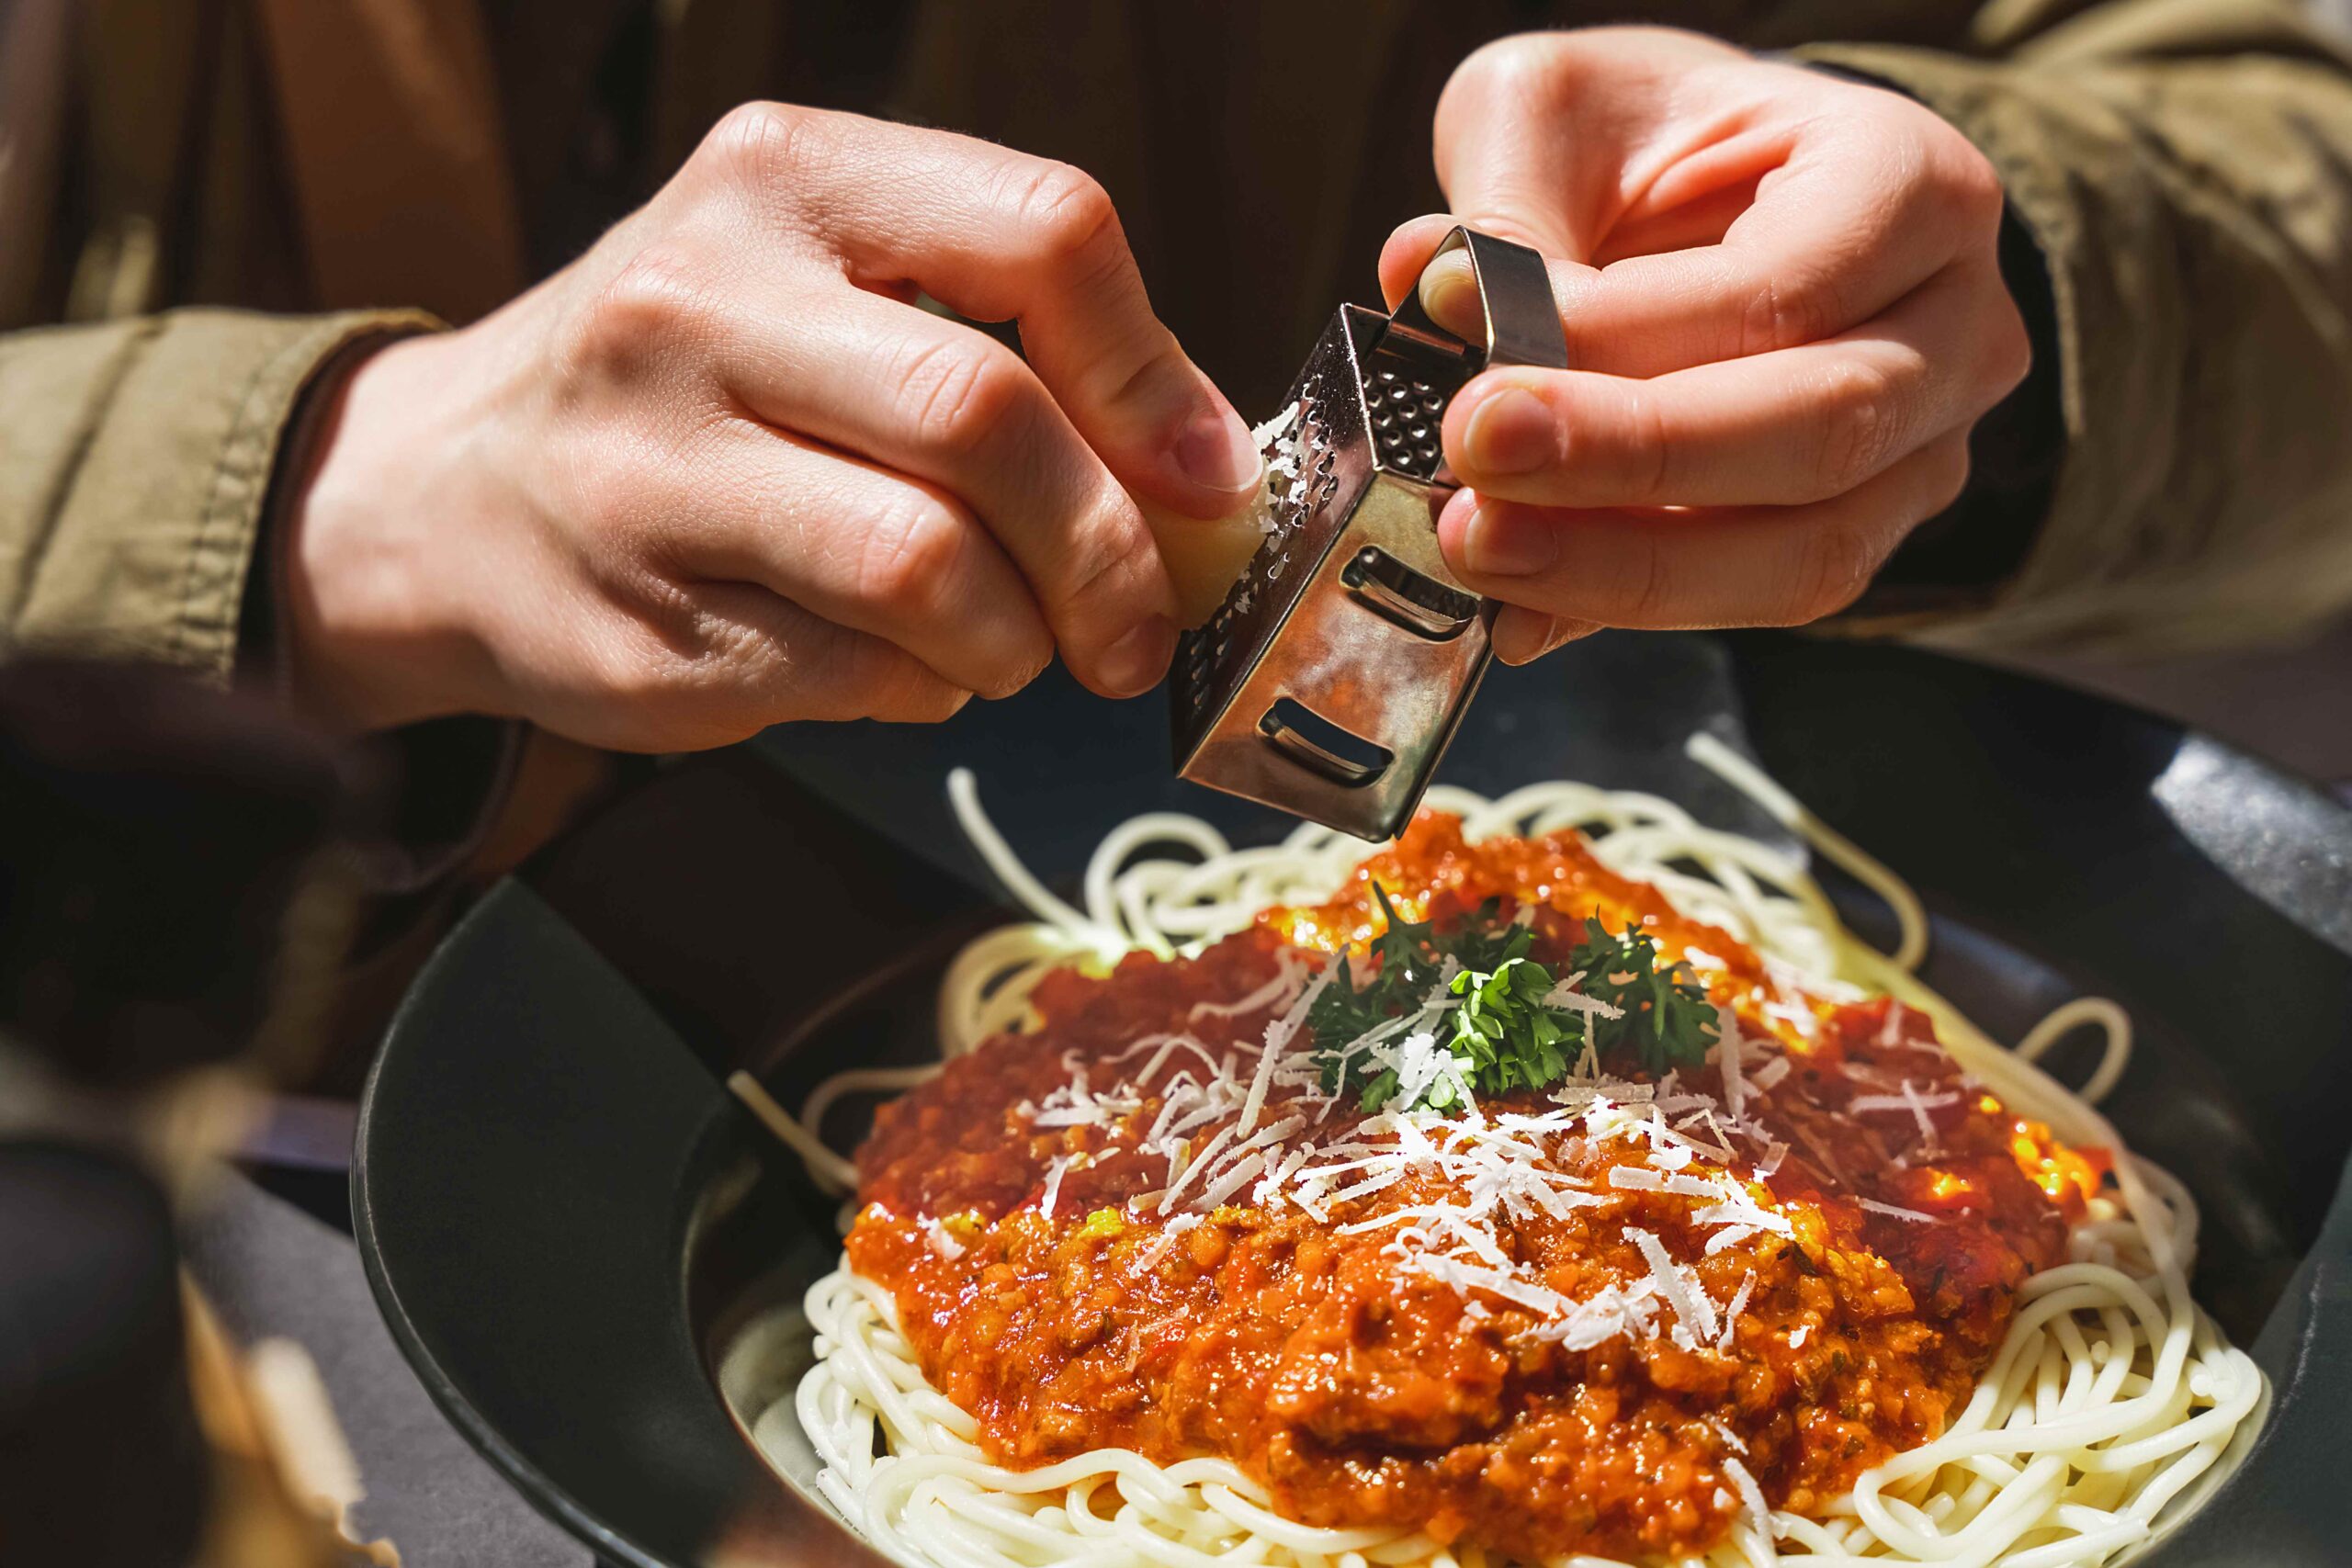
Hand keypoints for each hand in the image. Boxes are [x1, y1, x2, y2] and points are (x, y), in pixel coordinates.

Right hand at [281, 106, 1261, 748]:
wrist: (443, 493)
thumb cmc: (692, 385)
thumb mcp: (821, 285)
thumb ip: (1002, 339)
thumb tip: (1202, 472)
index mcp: (786, 179)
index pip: (1040, 232)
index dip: (1154, 372)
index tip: (1205, 480)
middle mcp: (699, 298)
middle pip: (986, 418)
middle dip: (1106, 547)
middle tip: (1140, 624)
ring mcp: (649, 465)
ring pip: (925, 567)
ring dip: (1018, 634)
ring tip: (1015, 643)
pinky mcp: (637, 616)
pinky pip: (856, 673)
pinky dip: (926, 686)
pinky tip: (907, 664)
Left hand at [1382, 28, 2029, 662]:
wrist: (1719, 191)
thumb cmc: (1653, 137)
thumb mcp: (1567, 111)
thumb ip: (1509, 200)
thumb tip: (1430, 294)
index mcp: (1912, 183)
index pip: (1781, 290)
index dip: (1623, 338)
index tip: (1476, 354)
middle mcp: (1956, 326)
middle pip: (1820, 432)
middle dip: (1632, 462)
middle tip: (1476, 456)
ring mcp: (1923, 448)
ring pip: (1804, 552)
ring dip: (1625, 566)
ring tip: (1480, 543)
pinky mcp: (1854, 531)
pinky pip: (1752, 597)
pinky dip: (1622, 604)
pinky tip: (1517, 600)